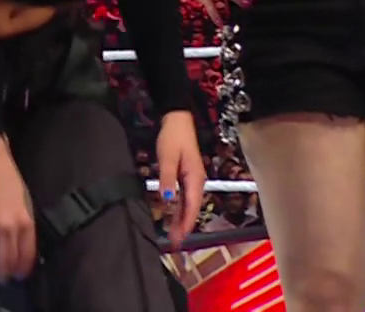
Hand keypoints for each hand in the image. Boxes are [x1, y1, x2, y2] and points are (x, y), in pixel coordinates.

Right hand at [0, 138, 35, 280]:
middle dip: (5, 272)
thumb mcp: (24, 201)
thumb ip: (23, 224)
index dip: (23, 268)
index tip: (20, 274)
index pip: (26, 254)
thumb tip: (21, 244)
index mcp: (24, 222)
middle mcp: (7, 227)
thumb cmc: (8, 178)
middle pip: (7, 259)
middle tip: (3, 278)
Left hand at [153, 110, 204, 246]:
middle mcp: (197, 182)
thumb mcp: (167, 157)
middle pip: (191, 208)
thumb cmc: (173, 138)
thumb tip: (168, 200)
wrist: (177, 120)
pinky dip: (178, 208)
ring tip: (172, 234)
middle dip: (183, 226)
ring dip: (180, 219)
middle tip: (173, 243)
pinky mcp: (186, 176)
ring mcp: (192, 180)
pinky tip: (172, 216)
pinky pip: (184, 197)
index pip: (192, 206)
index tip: (179, 238)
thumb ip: (167, 179)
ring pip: (187, 204)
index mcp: (195, 179)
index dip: (186, 224)